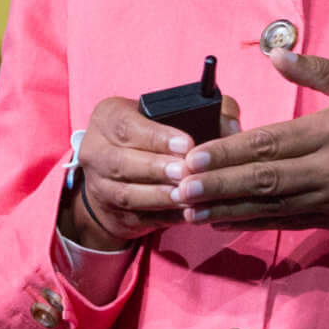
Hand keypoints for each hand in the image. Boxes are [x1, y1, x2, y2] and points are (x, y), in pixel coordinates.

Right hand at [65, 94, 242, 251]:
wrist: (121, 173)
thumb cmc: (155, 136)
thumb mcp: (171, 113)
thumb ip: (207, 111)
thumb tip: (233, 126)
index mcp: (107, 118)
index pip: (126, 126)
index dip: (156, 137)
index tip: (186, 144)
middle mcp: (95, 151)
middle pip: (121, 162)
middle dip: (156, 168)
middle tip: (186, 172)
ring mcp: (100, 186)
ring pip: (126, 193)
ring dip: (159, 196)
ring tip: (187, 195)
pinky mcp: (113, 214)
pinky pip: (138, 217)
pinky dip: (164, 217)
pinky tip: (187, 214)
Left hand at [174, 50, 328, 233]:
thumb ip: (318, 70)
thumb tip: (276, 55)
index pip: (270, 143)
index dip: (228, 151)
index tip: (194, 156)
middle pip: (263, 179)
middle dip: (217, 184)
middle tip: (180, 188)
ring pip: (269, 206)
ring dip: (226, 209)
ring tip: (189, 211)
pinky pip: (285, 223)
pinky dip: (252, 223)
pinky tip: (222, 221)